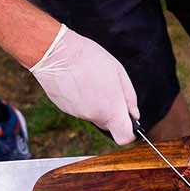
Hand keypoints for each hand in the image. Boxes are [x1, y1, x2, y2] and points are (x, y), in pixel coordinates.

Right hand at [29, 24, 138, 144]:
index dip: (129, 133)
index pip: (124, 138)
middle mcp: (93, 116)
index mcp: (111, 110)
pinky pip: (79, 108)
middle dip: (112, 113)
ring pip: (93, 115)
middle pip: (108, 125)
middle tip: (109, 91)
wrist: (56, 52)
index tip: (130, 122)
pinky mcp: (64, 108)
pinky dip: (81, 99)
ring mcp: (77, 114)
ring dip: (96, 103)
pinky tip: (78, 82)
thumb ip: (129, 98)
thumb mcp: (119, 74)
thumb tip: (134, 115)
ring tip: (91, 81)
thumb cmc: (90, 59)